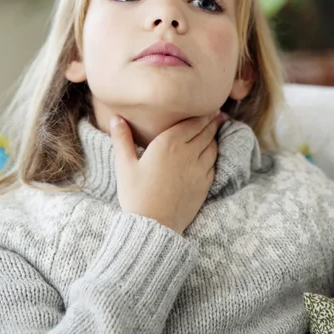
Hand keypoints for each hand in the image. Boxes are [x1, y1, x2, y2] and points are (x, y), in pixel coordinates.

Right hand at [110, 110, 227, 234]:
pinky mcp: (204, 185)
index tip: (208, 106)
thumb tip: (116, 117)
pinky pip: (214, 164)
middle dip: (212, 121)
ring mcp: (199, 170)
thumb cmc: (135, 195)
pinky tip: (211, 154)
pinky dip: (214, 155)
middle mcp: (188, 153)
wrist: (153, 226)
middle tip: (217, 113)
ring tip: (215, 130)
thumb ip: (122, 139)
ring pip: (212, 147)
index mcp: (168, 144)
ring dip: (214, 137)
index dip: (202, 113)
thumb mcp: (124, 165)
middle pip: (206, 132)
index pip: (192, 122)